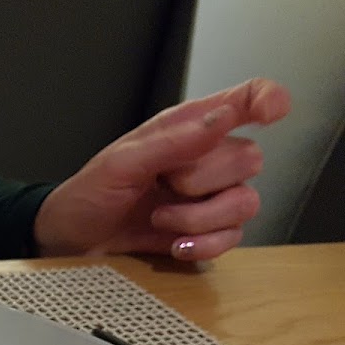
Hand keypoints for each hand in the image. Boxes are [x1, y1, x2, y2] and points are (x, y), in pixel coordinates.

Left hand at [33, 78, 290, 262]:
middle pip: (250, 158)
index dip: (266, 99)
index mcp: (187, 128)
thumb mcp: (120, 163)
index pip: (243, 100)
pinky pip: (233, 237)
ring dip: (200, 217)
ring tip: (160, 218)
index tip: (272, 112)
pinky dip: (205, 244)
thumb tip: (222, 118)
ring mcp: (208, 198)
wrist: (72, 241)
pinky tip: (176, 244)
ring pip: (246, 202)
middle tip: (163, 186)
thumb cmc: (89, 194)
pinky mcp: (205, 232)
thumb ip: (171, 142)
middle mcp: (205, 159)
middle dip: (205, 179)